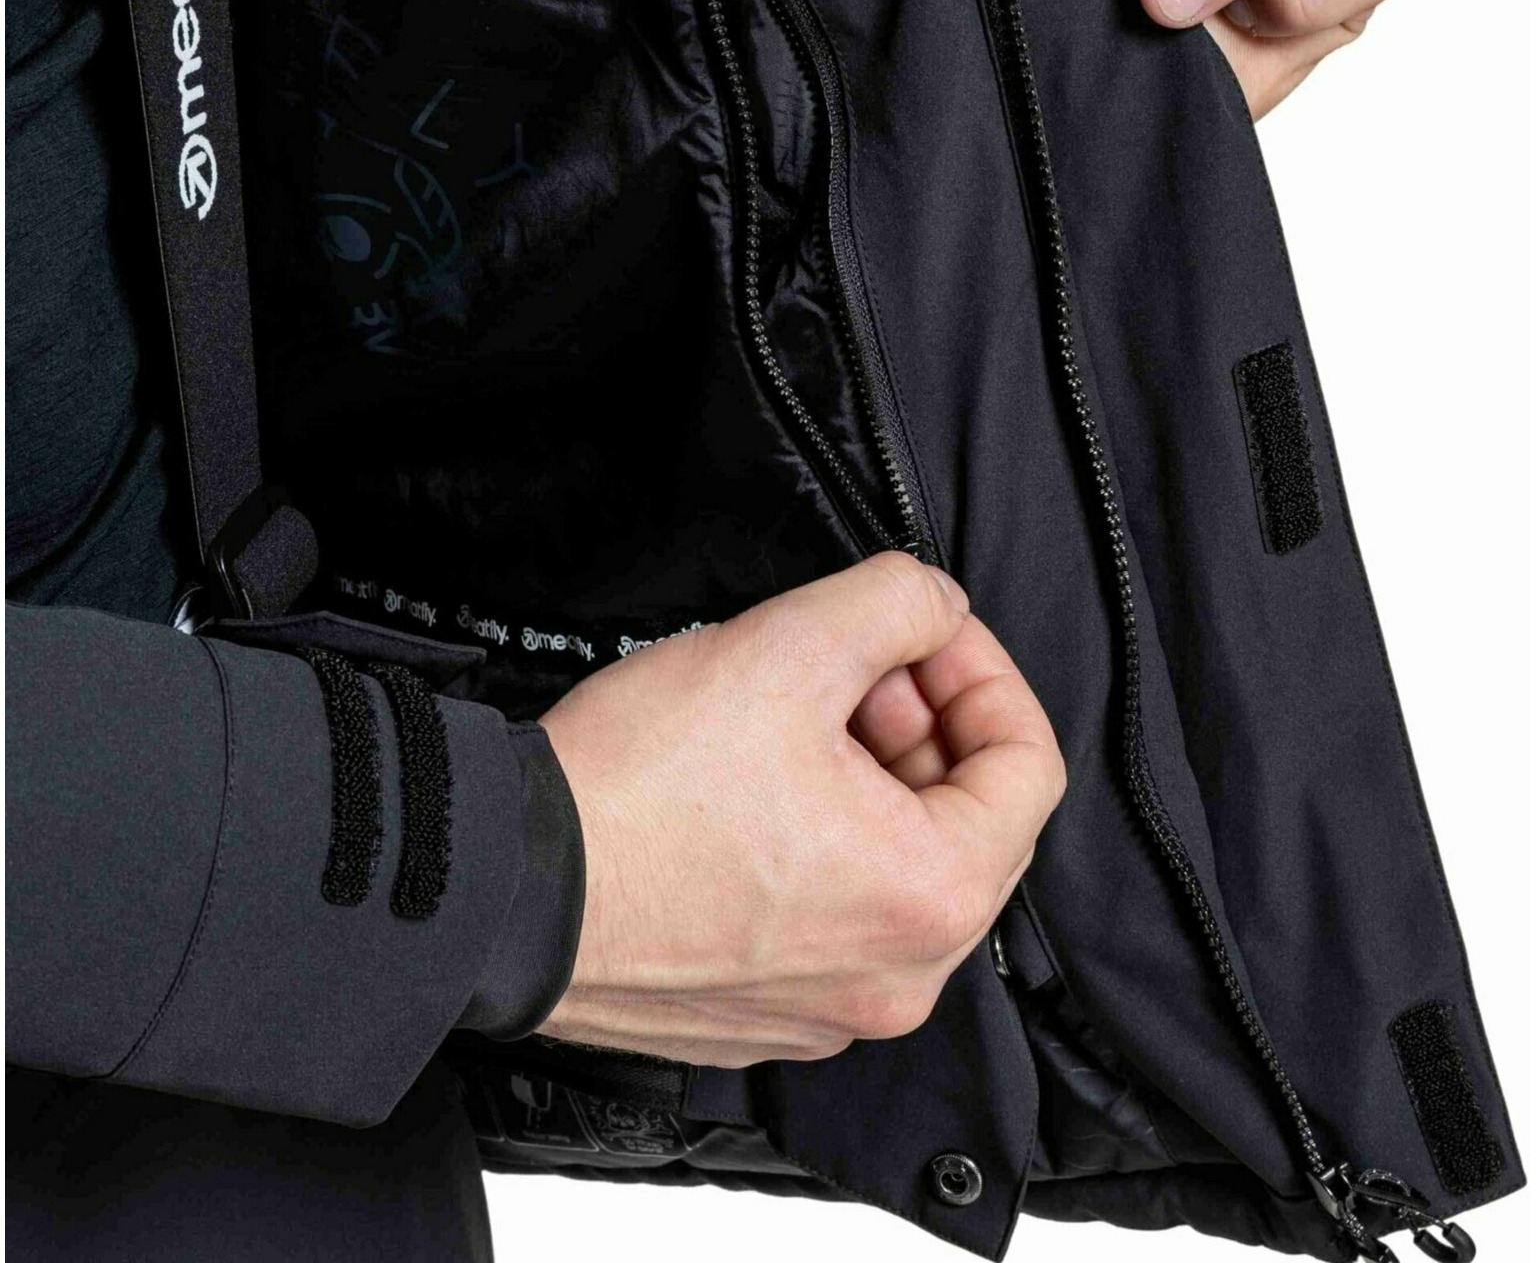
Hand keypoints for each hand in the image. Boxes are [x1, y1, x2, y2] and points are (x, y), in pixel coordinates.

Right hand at [538, 552, 1063, 1066]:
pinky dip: (822, 840)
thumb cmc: (638, 786)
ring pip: (899, 863)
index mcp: (932, 897)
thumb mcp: (787, 644)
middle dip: (919, 718)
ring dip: (869, 774)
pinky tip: (751, 787)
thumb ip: (895, 601)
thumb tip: (934, 607)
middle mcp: (899, 980)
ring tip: (787, 716)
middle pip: (968, 818)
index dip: (979, 668)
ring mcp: (830, 1011)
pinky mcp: (765, 1014)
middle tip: (847, 664)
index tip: (922, 627)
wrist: (505, 888)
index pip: (1028, 765)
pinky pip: (836, 914)